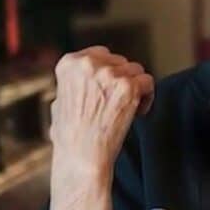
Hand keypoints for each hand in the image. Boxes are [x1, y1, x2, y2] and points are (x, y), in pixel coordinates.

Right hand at [46, 45, 153, 209]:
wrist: (82, 155)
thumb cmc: (70, 136)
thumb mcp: (61, 100)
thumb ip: (74, 83)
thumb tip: (85, 77)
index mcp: (69, 64)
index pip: (101, 54)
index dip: (109, 72)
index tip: (109, 90)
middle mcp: (89, 64)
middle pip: (121, 62)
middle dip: (123, 81)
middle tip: (117, 103)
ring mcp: (110, 74)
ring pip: (136, 71)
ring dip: (136, 89)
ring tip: (127, 110)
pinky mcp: (129, 87)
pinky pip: (149, 82)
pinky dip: (147, 98)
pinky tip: (137, 113)